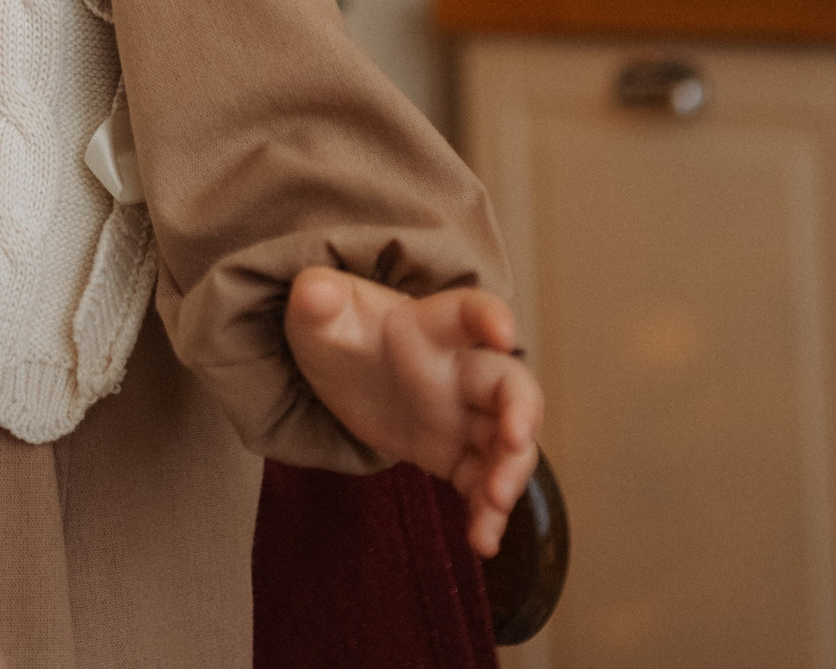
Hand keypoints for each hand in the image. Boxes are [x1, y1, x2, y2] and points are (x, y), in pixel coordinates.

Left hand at [284, 266, 542, 557]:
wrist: (340, 368)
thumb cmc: (339, 327)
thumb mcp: (317, 309)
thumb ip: (317, 298)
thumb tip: (312, 291)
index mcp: (429, 326)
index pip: (468, 311)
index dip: (489, 316)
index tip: (503, 331)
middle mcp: (458, 370)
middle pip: (510, 385)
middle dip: (522, 413)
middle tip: (515, 442)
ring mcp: (462, 415)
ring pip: (507, 443)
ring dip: (510, 473)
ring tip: (493, 505)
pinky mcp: (453, 455)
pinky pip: (481, 484)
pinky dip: (487, 514)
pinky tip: (481, 543)